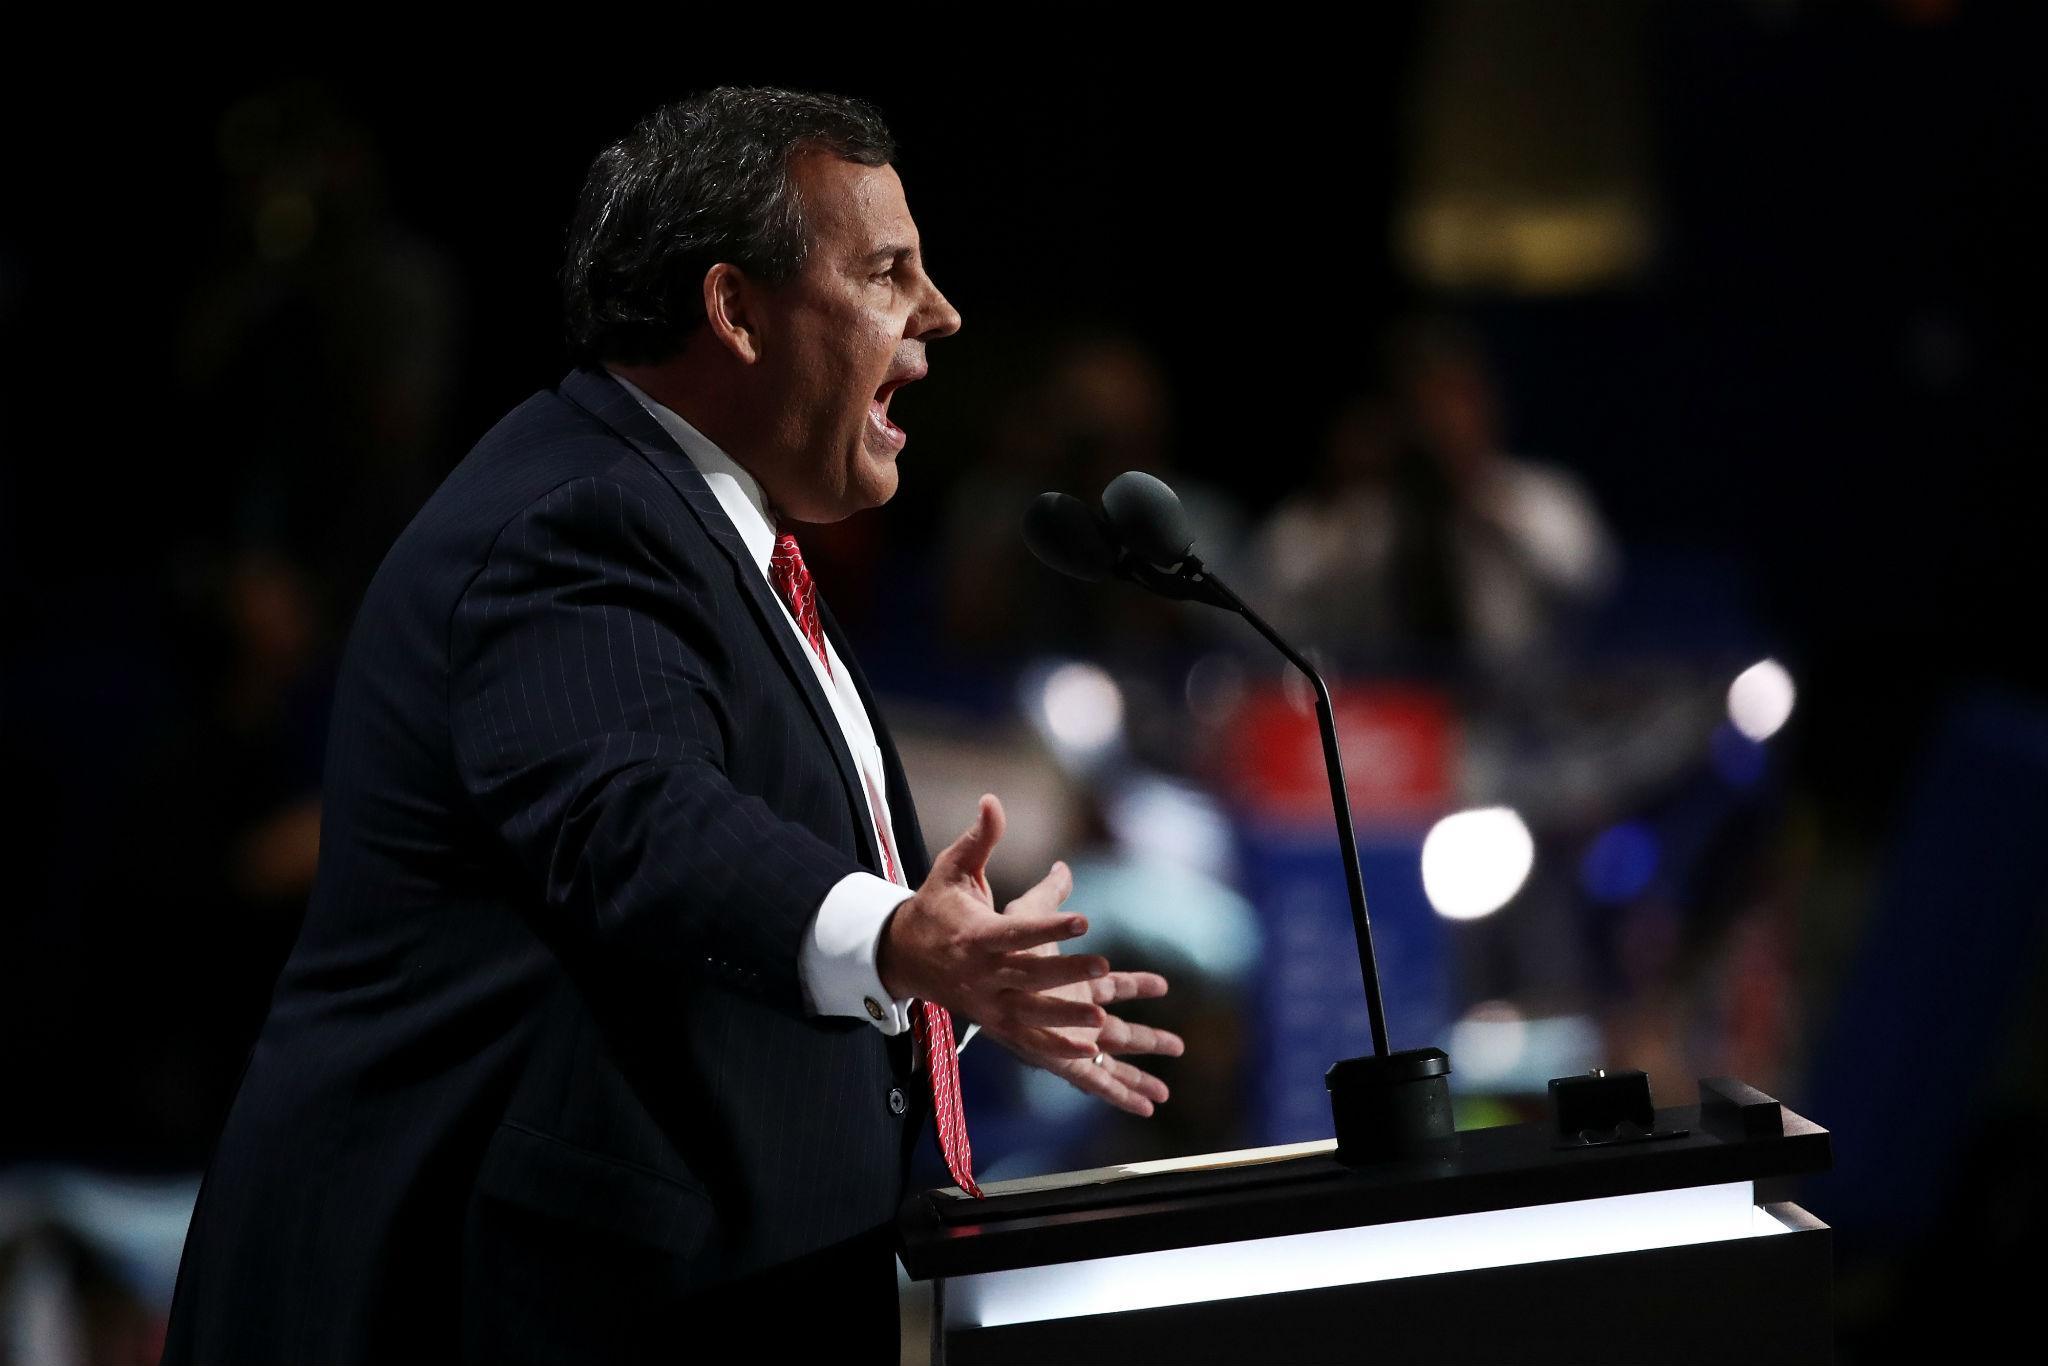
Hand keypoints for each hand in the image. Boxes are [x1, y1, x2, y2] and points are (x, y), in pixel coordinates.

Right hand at [879, 794, 1183, 1115]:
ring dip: (1065, 1019)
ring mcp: (986, 1002)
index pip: (1018, 931)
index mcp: (976, 935)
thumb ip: (979, 839)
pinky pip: (1025, 1039)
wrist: (902, 954)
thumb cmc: (936, 905)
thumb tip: (994, 801)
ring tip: (1102, 1019)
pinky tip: (1088, 1048)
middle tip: (1104, 965)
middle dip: (1065, 972)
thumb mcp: (952, 868)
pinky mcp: (992, 1022)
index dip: (1050, 926)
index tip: (1084, 919)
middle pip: (1028, 975)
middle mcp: (981, 972)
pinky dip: (1054, 1047)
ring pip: (1029, 1014)